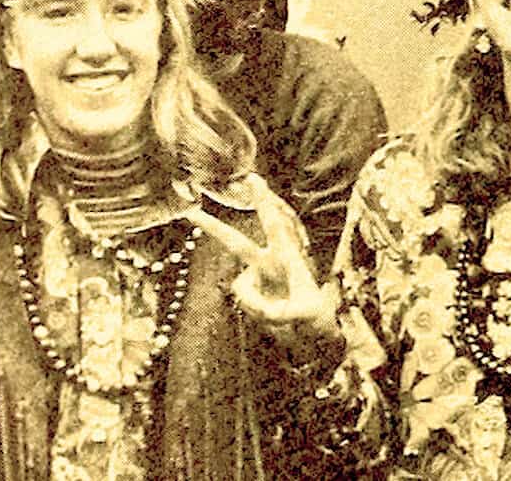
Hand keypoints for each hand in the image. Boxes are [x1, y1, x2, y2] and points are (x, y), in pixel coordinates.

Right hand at [189, 193, 335, 341]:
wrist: (316, 333)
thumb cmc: (316, 318)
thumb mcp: (301, 314)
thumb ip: (268, 307)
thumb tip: (239, 296)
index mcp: (289, 259)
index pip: (275, 226)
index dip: (264, 202)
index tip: (253, 179)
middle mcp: (272, 265)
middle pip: (236, 244)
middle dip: (214, 229)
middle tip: (194, 214)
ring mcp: (260, 281)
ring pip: (240, 285)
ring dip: (255, 303)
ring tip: (280, 311)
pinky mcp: (254, 295)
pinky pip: (241, 299)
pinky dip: (253, 309)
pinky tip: (272, 315)